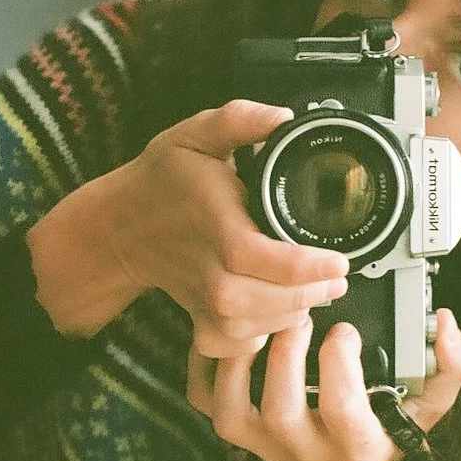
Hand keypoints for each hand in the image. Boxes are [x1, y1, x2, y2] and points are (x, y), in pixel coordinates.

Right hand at [26, 100, 348, 352]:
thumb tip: (282, 118)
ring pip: (255, 326)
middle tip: (338, 275)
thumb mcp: (196, 134)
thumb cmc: (160, 180)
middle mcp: (208, 270)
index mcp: (214, 224)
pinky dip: (262, 336)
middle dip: (311, 291)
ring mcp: (202, 299)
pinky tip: (282, 313)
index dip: (307, 266)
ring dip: (293, 312)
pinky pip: (236, 343)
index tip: (339, 261)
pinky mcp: (199, 317)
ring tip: (319, 290)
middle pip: (267, 301)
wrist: (120, 226)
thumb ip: (241, 120)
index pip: (263, 258)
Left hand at [187, 308, 460, 460]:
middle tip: (298, 310)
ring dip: (240, 358)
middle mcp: (305, 452)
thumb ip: (454, 366)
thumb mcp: (429, 406)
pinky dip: (204, 363)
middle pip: (281, 407)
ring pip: (232, 408)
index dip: (339, 363)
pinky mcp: (235, 434)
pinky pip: (205, 399)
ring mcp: (263, 446)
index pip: (342, 410)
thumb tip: (446, 323)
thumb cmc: (385, 435)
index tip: (346, 329)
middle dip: (285, 353)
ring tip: (261, 316)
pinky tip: (226, 330)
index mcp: (359, 446)